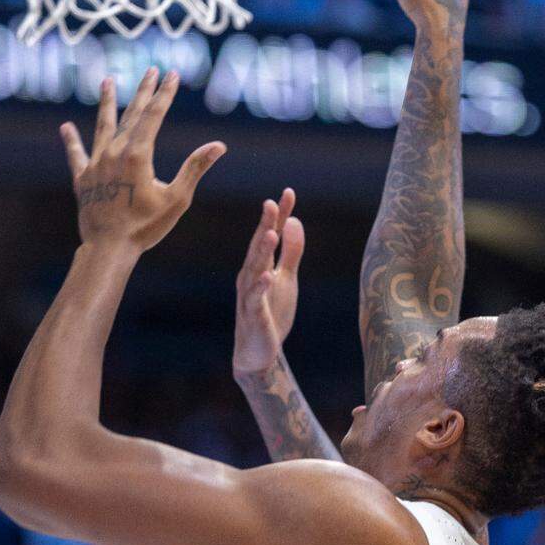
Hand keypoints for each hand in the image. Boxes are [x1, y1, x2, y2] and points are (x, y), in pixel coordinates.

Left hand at [60, 69, 224, 251]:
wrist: (109, 248)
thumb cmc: (146, 227)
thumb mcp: (177, 199)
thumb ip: (195, 168)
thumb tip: (218, 146)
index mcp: (137, 155)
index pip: (154, 115)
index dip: (164, 93)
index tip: (172, 75)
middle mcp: (114, 152)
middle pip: (131, 114)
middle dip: (142, 91)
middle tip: (150, 70)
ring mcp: (96, 164)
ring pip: (102, 127)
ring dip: (106, 103)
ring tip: (106, 82)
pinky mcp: (82, 179)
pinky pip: (76, 155)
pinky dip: (72, 141)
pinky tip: (66, 127)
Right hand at [233, 189, 304, 377]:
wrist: (258, 352)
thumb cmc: (271, 313)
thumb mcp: (286, 279)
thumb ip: (291, 252)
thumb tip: (295, 221)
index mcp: (260, 265)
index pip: (270, 235)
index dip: (279, 215)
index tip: (288, 192)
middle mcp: (250, 276)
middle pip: (258, 247)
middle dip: (265, 225)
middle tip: (271, 204)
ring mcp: (250, 296)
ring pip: (254, 269)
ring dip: (261, 252)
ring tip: (270, 233)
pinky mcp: (253, 316)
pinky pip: (255, 300)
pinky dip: (261, 287)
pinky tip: (268, 276)